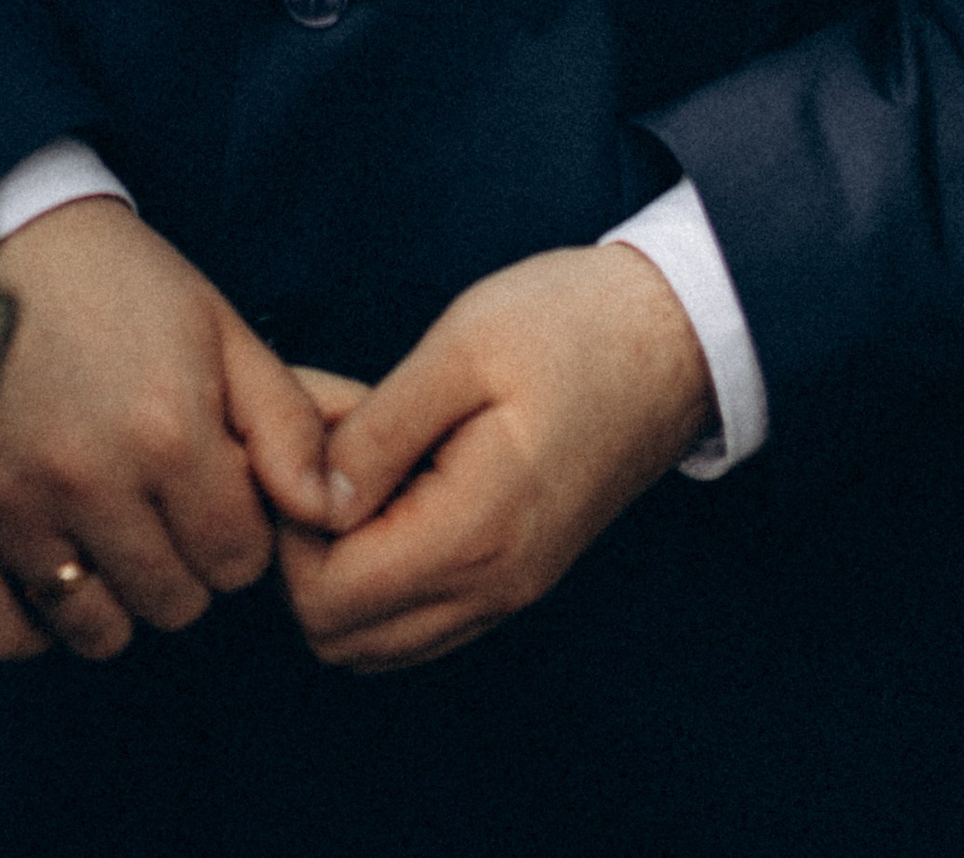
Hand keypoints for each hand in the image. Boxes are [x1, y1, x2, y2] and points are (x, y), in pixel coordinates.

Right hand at [0, 197, 337, 663]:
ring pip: (97, 630)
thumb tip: (334, 514)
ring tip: (107, 523)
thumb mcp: (225, 332)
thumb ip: (289, 427)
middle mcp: (90, 480)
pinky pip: (6, 634)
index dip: (239, 525)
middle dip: (184, 561)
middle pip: (174, 605)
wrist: (9, 243)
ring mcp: (16, 506)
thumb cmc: (128, 288)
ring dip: (114, 593)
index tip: (214, 479)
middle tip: (160, 495)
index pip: (238, 561)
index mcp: (167, 429)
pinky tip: (51, 560)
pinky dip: (35, 617)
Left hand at [277, 246, 714, 675]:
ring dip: (339, 568)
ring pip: (376, 640)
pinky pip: (420, 617)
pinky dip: (382, 572)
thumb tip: (312, 499)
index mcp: (476, 533)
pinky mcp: (517, 573)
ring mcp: (510, 590)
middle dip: (303, 554)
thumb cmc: (570, 324)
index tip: (306, 439)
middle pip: (339, 637)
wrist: (674, 335)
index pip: (325, 597)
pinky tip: (392, 484)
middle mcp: (493, 586)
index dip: (289, 524)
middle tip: (321, 453)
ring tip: (357, 465)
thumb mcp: (462, 348)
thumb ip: (378, 433)